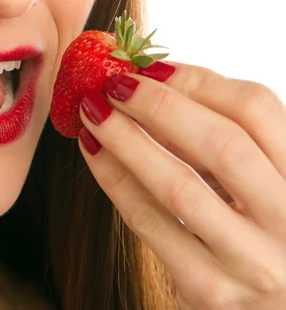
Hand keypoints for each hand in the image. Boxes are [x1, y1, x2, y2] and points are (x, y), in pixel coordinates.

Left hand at [77, 61, 285, 309]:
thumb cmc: (262, 229)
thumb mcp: (263, 179)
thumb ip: (228, 139)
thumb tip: (153, 84)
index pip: (256, 109)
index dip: (197, 80)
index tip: (150, 68)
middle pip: (220, 144)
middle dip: (157, 105)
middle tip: (112, 82)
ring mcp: (252, 262)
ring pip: (178, 186)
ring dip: (126, 139)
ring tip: (92, 110)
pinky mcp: (210, 290)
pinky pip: (150, 224)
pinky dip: (115, 179)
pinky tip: (93, 151)